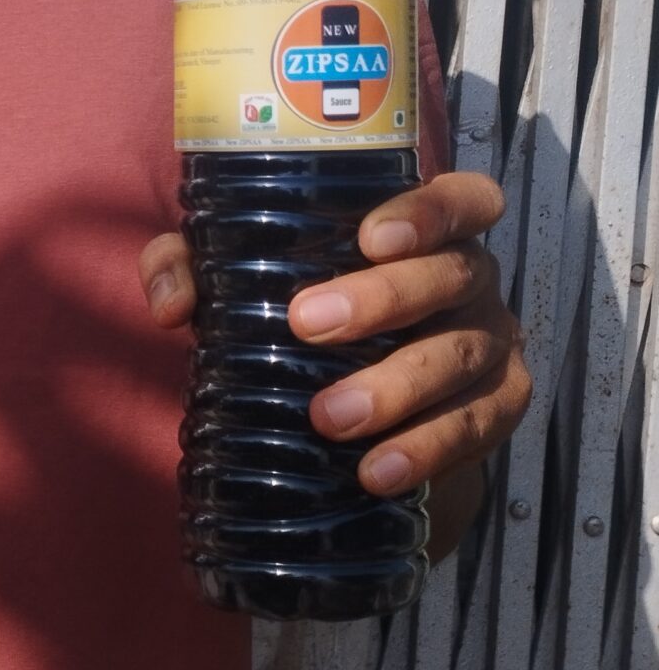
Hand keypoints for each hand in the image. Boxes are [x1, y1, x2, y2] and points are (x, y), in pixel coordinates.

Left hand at [140, 171, 530, 553]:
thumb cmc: (302, 312)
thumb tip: (171, 305)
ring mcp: (491, 343)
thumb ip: (192, 265)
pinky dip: (429, 449)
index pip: (459, 199)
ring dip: (398, 388)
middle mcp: (469, 279)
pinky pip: (477, 425)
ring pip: (462, 356)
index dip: (428, 211)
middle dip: (384, 299)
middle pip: (451, 275)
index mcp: (425, 232)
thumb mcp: (239, 274)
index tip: (370, 238)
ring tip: (330, 419)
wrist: (359, 411)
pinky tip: (378, 471)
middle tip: (308, 326)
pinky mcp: (497, 408)